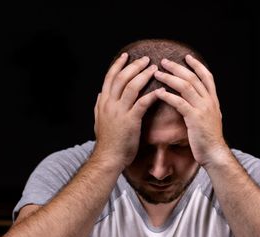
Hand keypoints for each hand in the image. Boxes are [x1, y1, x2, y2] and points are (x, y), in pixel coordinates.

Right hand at [93, 53, 158, 168]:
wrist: (108, 158)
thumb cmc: (107, 142)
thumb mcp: (99, 120)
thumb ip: (100, 106)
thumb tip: (100, 94)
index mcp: (104, 102)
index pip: (110, 78)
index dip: (118, 65)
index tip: (126, 55)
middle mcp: (110, 104)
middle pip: (122, 78)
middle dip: (134, 66)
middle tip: (146, 58)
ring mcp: (120, 112)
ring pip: (132, 87)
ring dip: (144, 75)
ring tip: (154, 68)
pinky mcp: (130, 121)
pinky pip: (142, 103)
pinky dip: (151, 95)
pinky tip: (160, 90)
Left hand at [153, 55, 230, 166]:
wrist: (214, 153)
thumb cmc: (209, 139)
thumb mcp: (211, 119)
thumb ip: (204, 108)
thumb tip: (197, 101)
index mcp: (213, 100)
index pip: (207, 76)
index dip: (197, 65)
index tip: (187, 57)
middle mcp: (209, 101)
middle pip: (193, 78)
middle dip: (178, 68)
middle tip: (164, 61)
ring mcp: (202, 109)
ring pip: (185, 86)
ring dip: (170, 78)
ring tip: (157, 73)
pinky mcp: (194, 118)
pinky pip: (179, 102)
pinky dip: (168, 96)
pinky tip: (158, 93)